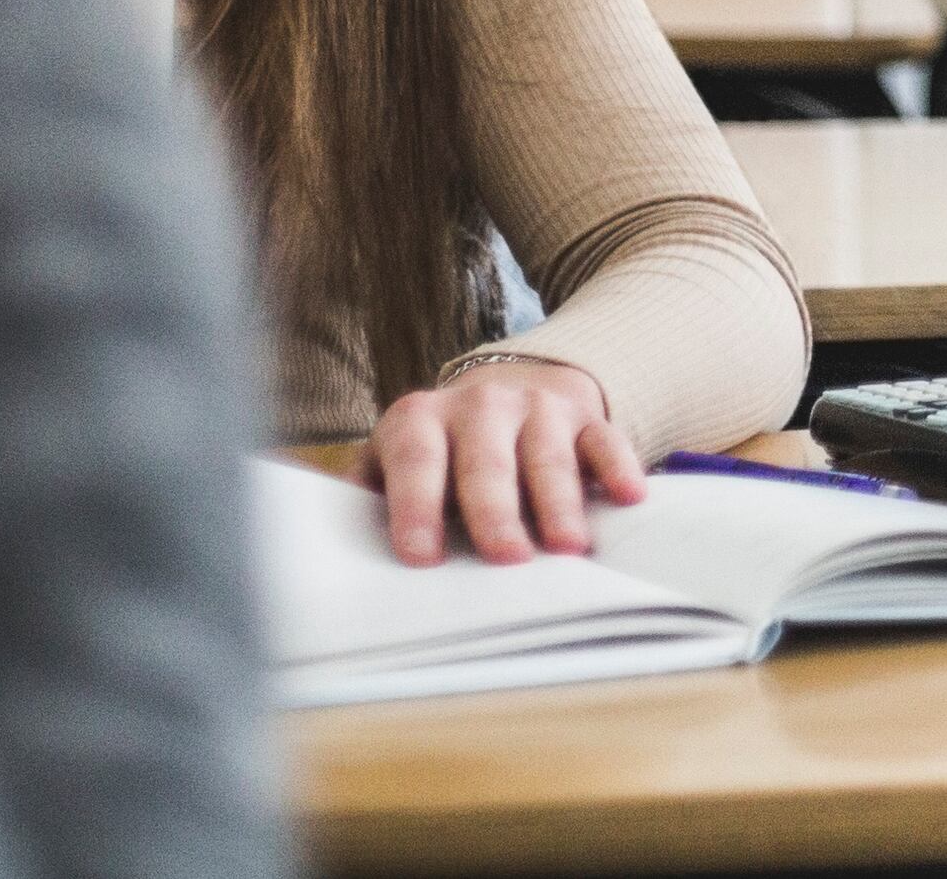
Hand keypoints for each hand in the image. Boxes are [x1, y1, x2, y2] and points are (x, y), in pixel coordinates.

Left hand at [367, 358, 643, 565]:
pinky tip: (629, 495)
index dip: (416, 505)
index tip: (420, 555)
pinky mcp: (584, 416)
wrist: (512, 388)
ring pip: (547, 454)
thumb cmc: (443, 450)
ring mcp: (536, 408)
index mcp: (420, 419)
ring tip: (569, 547)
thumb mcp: (396, 459)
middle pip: (486, 461)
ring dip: (559, 501)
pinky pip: (605, 438)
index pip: (416, 458)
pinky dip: (618, 466)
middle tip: (507, 559)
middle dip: (496, 511)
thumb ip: (367, 492)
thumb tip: (318, 539)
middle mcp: (479, 405)